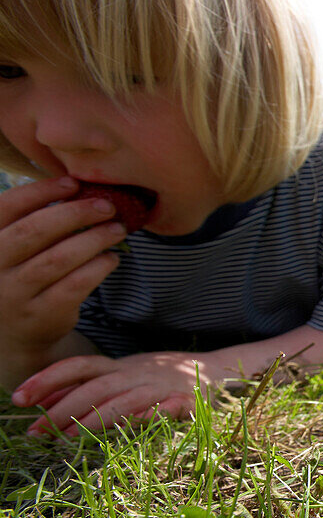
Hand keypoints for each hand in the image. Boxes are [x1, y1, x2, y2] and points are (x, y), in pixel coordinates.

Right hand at [0, 176, 127, 381]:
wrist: (15, 335)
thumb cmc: (21, 276)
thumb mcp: (13, 248)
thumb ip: (32, 221)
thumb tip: (76, 187)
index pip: (7, 207)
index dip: (40, 191)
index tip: (73, 183)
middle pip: (34, 231)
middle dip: (75, 213)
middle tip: (107, 206)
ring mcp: (14, 294)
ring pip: (58, 258)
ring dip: (94, 239)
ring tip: (117, 229)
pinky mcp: (41, 315)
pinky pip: (75, 285)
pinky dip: (98, 268)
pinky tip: (112, 258)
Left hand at [16, 352, 211, 437]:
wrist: (212, 369)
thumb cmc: (156, 378)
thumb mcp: (118, 376)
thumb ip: (82, 386)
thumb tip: (38, 401)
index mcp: (119, 367)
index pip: (78, 367)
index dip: (47, 379)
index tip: (18, 397)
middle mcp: (137, 374)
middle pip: (95, 387)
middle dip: (62, 409)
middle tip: (37, 432)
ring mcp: (161, 387)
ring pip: (124, 401)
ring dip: (94, 419)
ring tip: (68, 438)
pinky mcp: (187, 402)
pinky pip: (168, 409)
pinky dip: (151, 416)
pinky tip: (133, 426)